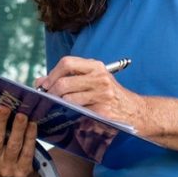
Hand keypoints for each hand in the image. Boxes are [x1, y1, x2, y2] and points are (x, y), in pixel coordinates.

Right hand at [0, 97, 39, 176]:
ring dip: (18, 127)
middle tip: (4, 106)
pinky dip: (30, 136)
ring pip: (13, 145)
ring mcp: (6, 168)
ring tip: (22, 114)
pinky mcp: (21, 171)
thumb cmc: (1, 154)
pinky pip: (27, 151)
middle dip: (0, 121)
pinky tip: (32, 124)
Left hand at [36, 56, 150, 131]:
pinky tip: (70, 114)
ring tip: (58, 106)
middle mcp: (99, 78)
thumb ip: (69, 77)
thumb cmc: (110, 95)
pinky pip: (78, 112)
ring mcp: (102, 95)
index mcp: (96, 66)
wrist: (136, 111)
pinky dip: (70, 113)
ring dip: (59, 104)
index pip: (67, 63)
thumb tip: (40, 81)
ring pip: (68, 99)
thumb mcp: (93, 80)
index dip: (51, 74)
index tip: (44, 84)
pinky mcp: (103, 111)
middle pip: (63, 82)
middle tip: (47, 98)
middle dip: (51, 92)